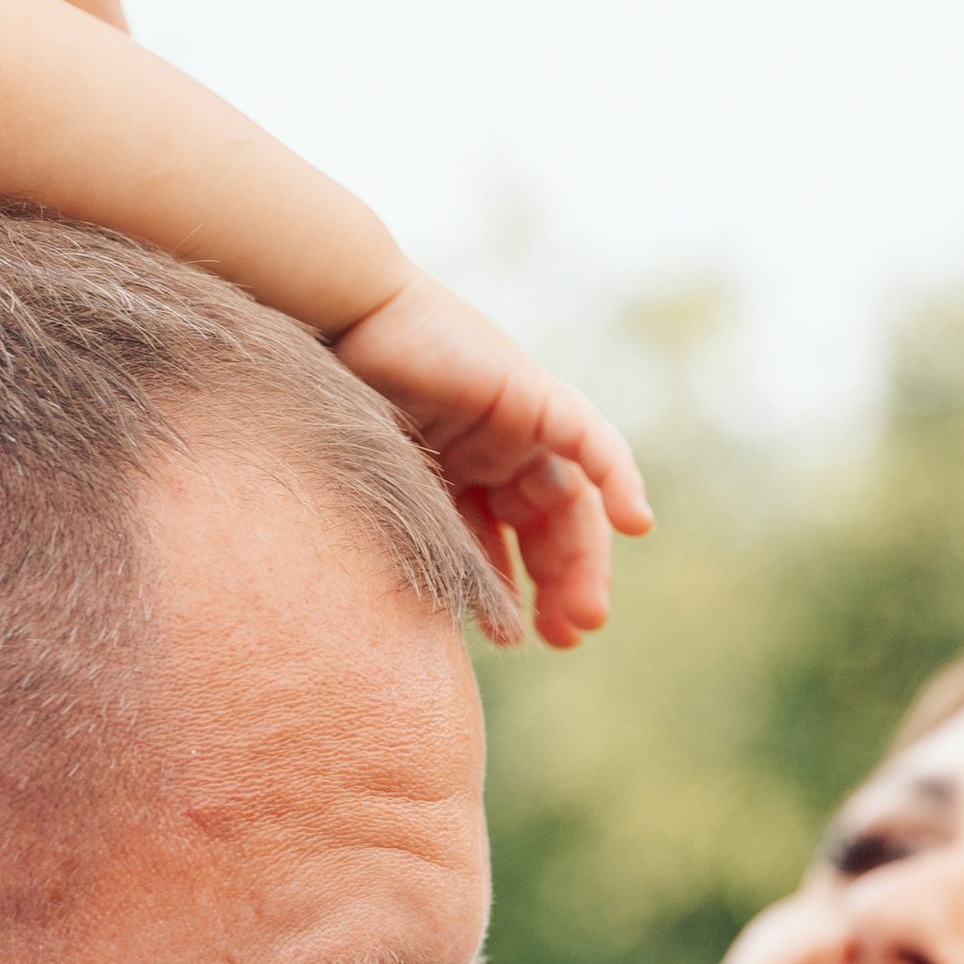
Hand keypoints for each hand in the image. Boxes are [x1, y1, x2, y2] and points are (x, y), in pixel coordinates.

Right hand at [332, 274, 650, 649]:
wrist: (330, 324)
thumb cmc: (328, 406)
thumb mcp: (379, 489)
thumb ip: (413, 538)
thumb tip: (427, 624)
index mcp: (456, 469)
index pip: (505, 537)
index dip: (513, 588)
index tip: (517, 639)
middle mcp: (493, 447)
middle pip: (547, 524)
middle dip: (559, 583)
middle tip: (568, 637)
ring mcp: (516, 421)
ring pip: (573, 499)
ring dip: (585, 557)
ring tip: (586, 615)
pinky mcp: (533, 394)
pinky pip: (591, 442)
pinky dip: (617, 479)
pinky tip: (635, 525)